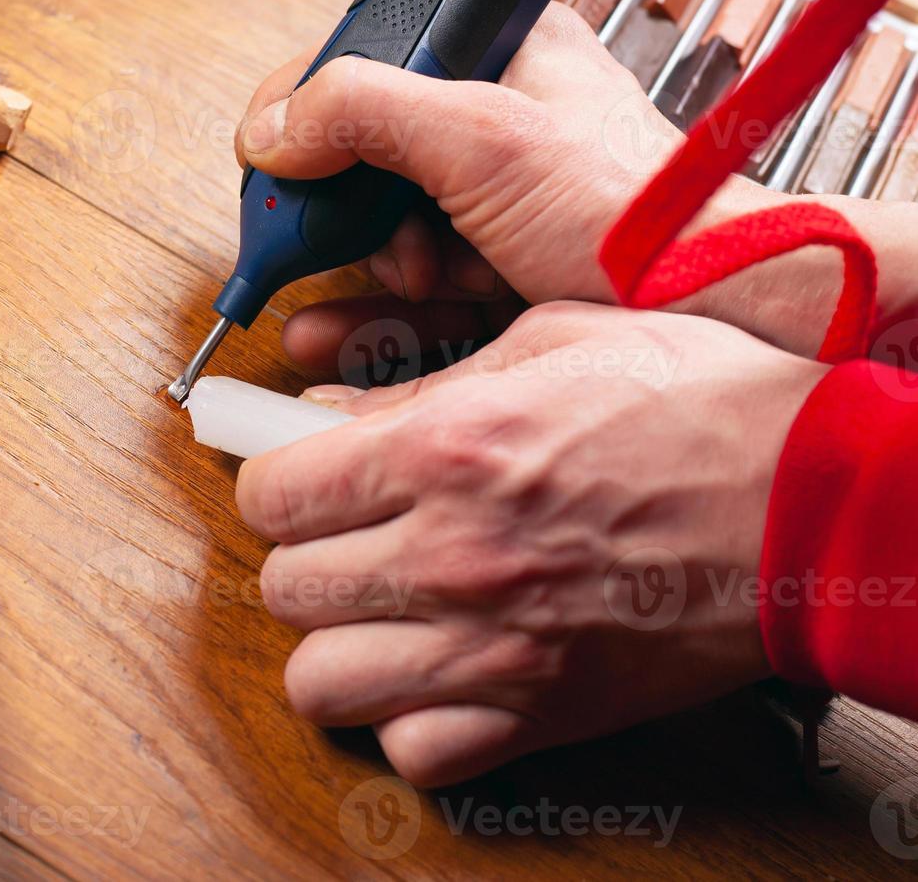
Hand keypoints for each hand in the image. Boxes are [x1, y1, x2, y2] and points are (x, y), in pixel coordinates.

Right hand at [235, 4, 851, 363]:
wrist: (716, 313)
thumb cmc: (637, 217)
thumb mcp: (488, 140)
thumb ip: (367, 113)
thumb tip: (271, 129)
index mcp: (497, 50)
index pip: (361, 59)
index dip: (305, 113)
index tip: (275, 167)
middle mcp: (489, 120)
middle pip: (360, 152)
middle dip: (337, 207)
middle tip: (312, 237)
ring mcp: (490, 198)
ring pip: (379, 224)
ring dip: (353, 263)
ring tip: (363, 283)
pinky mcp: (493, 266)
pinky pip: (407, 283)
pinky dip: (367, 309)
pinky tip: (326, 332)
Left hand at [235, 302, 826, 786]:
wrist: (824, 501)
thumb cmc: (706, 408)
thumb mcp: (551, 345)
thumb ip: (420, 384)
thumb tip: (327, 412)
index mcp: (446, 449)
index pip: (272, 495)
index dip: (275, 484)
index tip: (296, 481)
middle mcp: (453, 554)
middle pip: (285, 589)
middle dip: (302, 559)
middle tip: (343, 539)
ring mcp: (492, 646)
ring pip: (321, 683)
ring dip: (336, 647)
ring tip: (375, 613)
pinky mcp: (540, 713)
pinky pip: (415, 752)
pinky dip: (410, 721)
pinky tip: (438, 674)